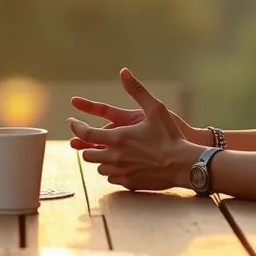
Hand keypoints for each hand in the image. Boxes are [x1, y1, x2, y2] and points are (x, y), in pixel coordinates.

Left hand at [67, 68, 202, 191]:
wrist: (184, 165)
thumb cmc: (171, 136)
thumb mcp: (156, 108)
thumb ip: (137, 90)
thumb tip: (124, 72)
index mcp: (118, 138)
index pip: (86, 134)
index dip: (76, 128)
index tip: (72, 123)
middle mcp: (115, 156)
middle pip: (88, 154)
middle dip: (87, 145)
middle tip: (91, 139)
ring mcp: (121, 172)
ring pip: (98, 167)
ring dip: (100, 158)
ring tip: (107, 151)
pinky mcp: (129, 183)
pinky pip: (111, 178)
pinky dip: (112, 170)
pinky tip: (120, 164)